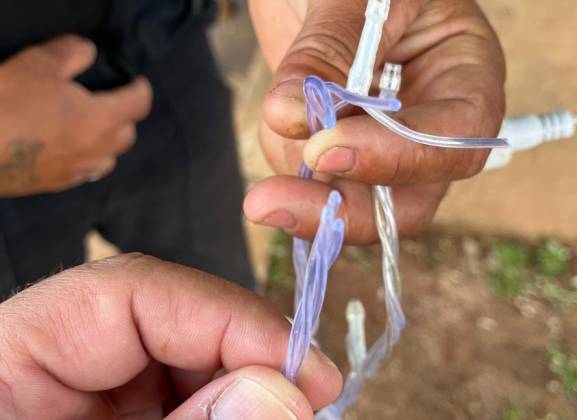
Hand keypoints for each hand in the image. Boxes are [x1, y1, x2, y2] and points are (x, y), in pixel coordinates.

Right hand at [0, 35, 151, 196]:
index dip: (141, 89)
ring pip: (109, 158)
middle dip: (126, 117)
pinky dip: (88, 160)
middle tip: (113, 103)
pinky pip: (86, 173)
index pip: (138, 104)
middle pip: (128, 135)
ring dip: (109, 143)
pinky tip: (74, 152)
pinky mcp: (57, 185)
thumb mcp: (40, 63)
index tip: (137, 82)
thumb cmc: (9, 100)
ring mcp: (78, 171)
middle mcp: (97, 150)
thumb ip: (72, 53)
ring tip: (95, 129)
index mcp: (102, 119)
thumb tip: (89, 52)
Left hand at [0, 254, 340, 418]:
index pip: (132, 290)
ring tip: (292, 410)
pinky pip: (186, 396)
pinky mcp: (118, 415)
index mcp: (12, 350)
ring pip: (190, 360)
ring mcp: (89, 393)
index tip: (299, 366)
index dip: (228, 315)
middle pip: (172, 322)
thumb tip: (284, 392)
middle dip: (250, 354)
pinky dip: (231, 406)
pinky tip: (263, 414)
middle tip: (310, 397)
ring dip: (249, 384)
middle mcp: (54, 361)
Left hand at [245, 0, 504, 243]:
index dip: (396, 159)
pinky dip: (285, 157)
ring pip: (351, 201)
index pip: (454, 142)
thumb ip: (327, 52)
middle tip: (268, 203)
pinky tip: (281, 113)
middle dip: (338, 210)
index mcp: (464, 76)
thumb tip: (288, 117)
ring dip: (300, 178)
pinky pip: (312, 179)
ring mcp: (383, 142)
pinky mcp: (340, 149)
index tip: (324, 150)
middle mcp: (429, 122)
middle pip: (406, 202)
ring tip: (276, 110)